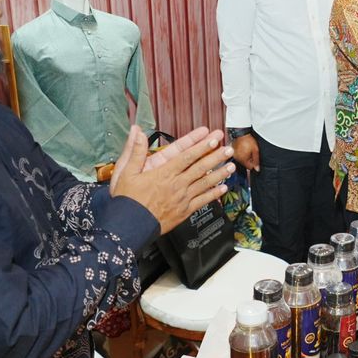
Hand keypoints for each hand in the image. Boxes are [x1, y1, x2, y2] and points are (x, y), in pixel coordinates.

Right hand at [110, 126, 233, 232]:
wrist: (130, 226)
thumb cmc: (128, 200)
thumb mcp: (126, 172)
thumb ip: (135, 151)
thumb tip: (137, 132)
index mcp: (164, 173)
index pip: (187, 156)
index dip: (201, 146)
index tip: (213, 139)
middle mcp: (176, 184)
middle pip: (200, 168)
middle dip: (216, 157)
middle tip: (228, 149)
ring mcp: (182, 198)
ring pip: (205, 183)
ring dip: (220, 174)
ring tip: (232, 166)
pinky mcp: (185, 210)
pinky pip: (203, 201)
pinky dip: (214, 194)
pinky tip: (223, 188)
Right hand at [232, 133, 259, 171]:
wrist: (241, 133)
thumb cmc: (248, 140)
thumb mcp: (255, 150)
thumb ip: (256, 160)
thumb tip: (257, 169)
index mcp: (243, 159)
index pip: (249, 168)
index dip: (253, 163)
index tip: (254, 157)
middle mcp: (237, 158)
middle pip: (245, 164)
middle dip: (249, 160)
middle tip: (250, 152)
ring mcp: (234, 155)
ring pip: (242, 161)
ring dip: (245, 157)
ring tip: (246, 149)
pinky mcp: (233, 152)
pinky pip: (238, 156)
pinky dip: (241, 154)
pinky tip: (243, 148)